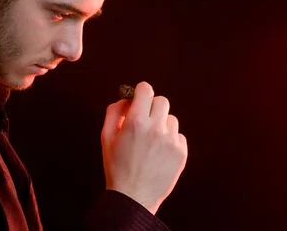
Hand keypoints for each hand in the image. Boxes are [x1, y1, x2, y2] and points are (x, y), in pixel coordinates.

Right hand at [101, 81, 187, 214]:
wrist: (133, 197)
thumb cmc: (117, 166)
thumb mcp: (106, 137)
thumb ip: (113, 112)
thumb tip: (126, 99)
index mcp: (136, 122)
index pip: (146, 89)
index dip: (141, 92)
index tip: (139, 99)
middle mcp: (156, 128)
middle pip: (161, 101)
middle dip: (152, 107)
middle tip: (144, 121)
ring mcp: (171, 141)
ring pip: (171, 119)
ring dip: (161, 125)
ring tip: (151, 142)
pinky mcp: (181, 153)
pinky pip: (178, 135)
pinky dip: (170, 140)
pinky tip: (159, 153)